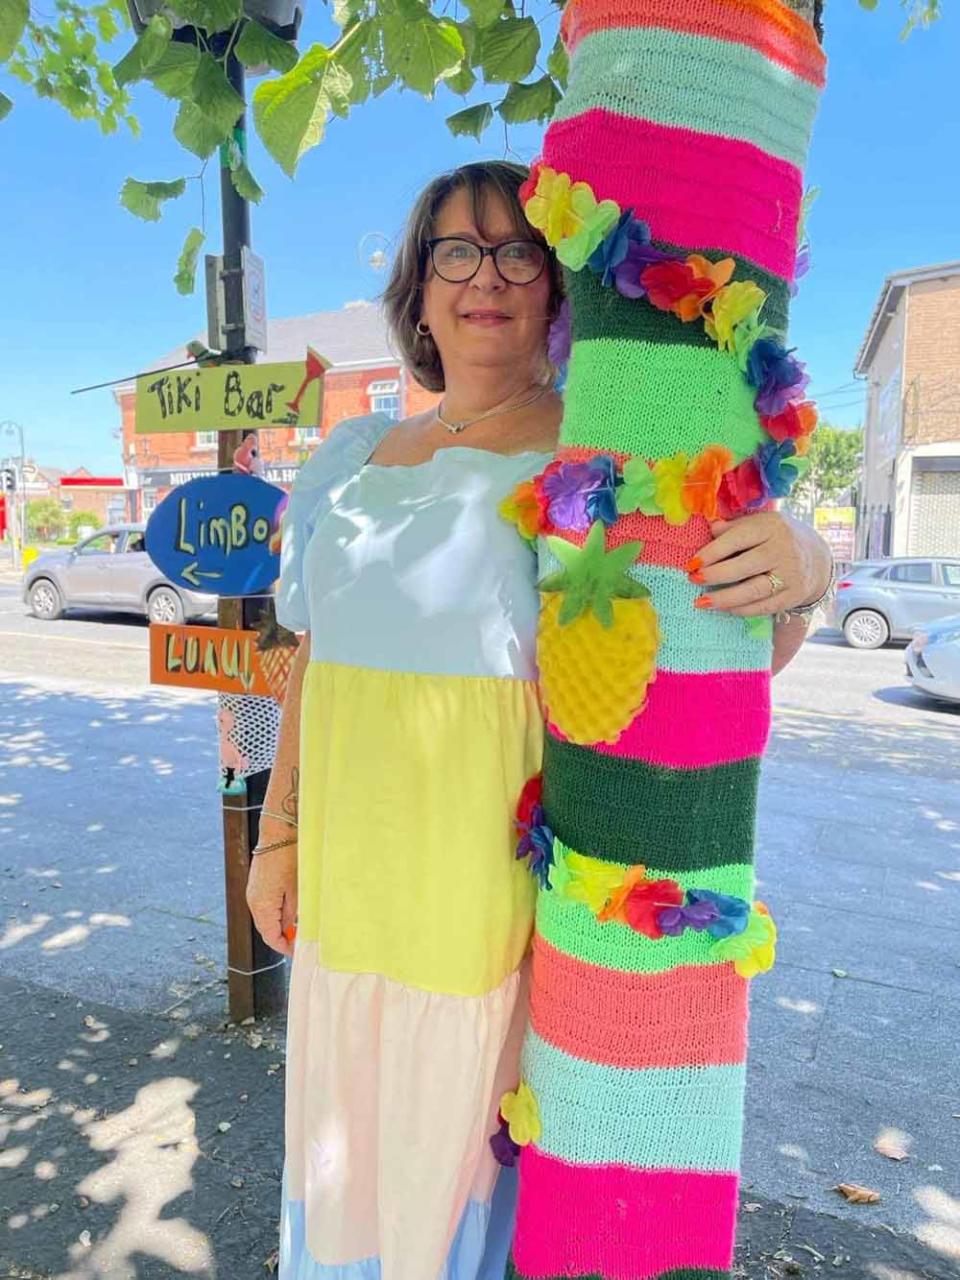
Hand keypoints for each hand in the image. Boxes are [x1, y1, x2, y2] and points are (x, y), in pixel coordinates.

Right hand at [246, 837, 297, 958]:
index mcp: (261, 905)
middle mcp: (253, 900)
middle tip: (302, 939)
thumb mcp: (297, 889)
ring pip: (266, 916)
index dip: (285, 947)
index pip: (270, 937)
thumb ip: (294, 913)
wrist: (278, 830)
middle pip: (266, 928)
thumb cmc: (290, 857)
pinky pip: (265, 904)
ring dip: (281, 923)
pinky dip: (277, 911)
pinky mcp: (257, 883)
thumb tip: (292, 930)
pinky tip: (292, 907)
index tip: (299, 951)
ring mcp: (253, 891)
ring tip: (300, 924)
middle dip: (283, 936)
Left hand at [687, 511, 832, 616]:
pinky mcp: (794, 595)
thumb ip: (735, 527)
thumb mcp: (760, 524)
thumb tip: (710, 529)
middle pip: (744, 567)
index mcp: (772, 527)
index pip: (738, 539)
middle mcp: (784, 550)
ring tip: (701, 602)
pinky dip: (741, 609)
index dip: (712, 552)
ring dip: (724, 599)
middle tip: (694, 580)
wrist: (816, 557)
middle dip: (715, 575)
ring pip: (753, 591)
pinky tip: (725, 608)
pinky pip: (764, 606)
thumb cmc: (776, 537)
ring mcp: (791, 574)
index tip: (692, 563)